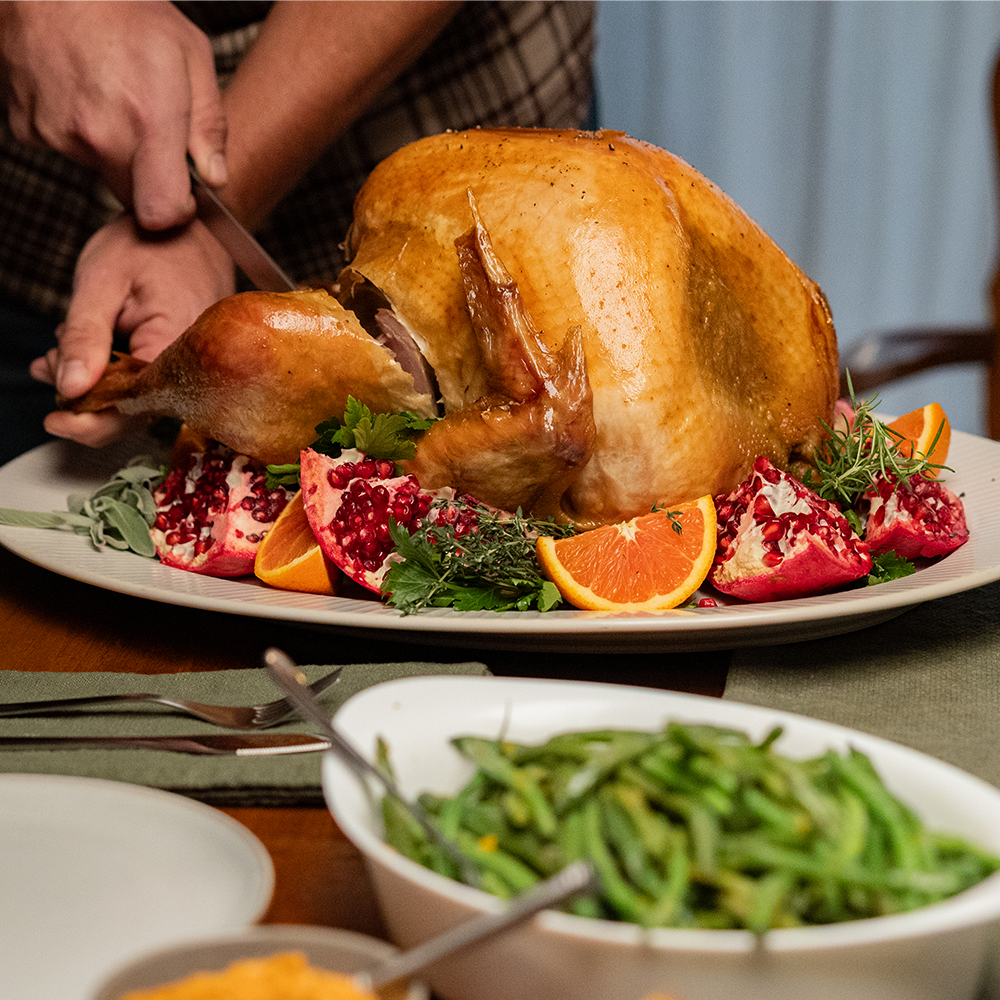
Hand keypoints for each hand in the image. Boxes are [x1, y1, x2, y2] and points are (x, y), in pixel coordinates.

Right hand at [0, 0, 225, 229]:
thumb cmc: (127, 11)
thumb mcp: (191, 55)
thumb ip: (209, 125)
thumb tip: (213, 177)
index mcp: (148, 119)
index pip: (160, 212)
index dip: (176, 211)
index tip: (183, 195)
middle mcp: (99, 133)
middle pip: (132, 196)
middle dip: (148, 178)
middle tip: (151, 133)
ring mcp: (59, 132)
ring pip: (100, 169)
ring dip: (113, 148)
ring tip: (114, 97)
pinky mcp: (29, 128)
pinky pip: (66, 148)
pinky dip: (78, 131)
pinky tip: (83, 92)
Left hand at [30, 213, 235, 445]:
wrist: (188, 225)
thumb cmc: (150, 242)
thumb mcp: (101, 281)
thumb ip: (85, 337)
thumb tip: (71, 389)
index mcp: (177, 342)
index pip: (136, 404)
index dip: (95, 421)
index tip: (56, 419)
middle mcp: (194, 362)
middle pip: (139, 410)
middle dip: (87, 399)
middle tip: (50, 367)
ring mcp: (192, 364)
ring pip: (139, 397)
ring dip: (94, 384)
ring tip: (58, 355)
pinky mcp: (183, 361)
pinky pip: (146, 380)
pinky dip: (109, 372)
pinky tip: (80, 356)